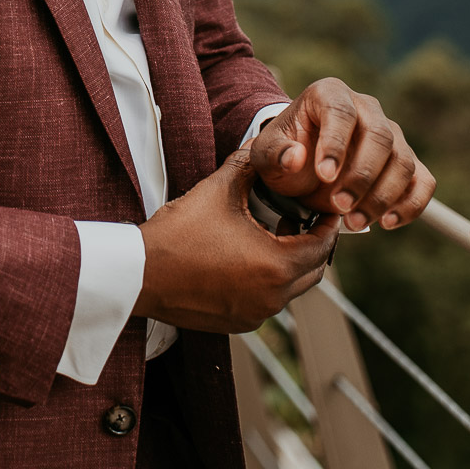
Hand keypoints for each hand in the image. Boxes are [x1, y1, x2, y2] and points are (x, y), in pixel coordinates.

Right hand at [133, 151, 339, 332]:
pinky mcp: (238, 322)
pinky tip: (251, 256)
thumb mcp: (217, 191)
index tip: (327, 209)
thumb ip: (247, 166)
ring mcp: (256, 314)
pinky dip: (270, 280)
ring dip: (291, 262)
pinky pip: (268, 300)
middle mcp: (273, 297)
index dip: (328, 225)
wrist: (141, 273)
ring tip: (276, 232)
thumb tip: (262, 146)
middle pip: (312, 271)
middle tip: (305, 219)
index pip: (322, 247)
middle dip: (313, 244)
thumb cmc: (180, 233)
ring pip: (291, 288)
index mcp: (276, 265)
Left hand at [250, 78, 435, 231]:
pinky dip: (411, 204)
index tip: (324, 175)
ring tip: (354, 220)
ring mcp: (391, 133)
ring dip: (382, 196)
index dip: (336, 143)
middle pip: (380, 136)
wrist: (302, 165)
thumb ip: (276, 154)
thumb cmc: (285, 153)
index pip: (341, 112)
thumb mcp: (267, 154)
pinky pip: (422, 181)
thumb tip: (296, 157)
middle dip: (361, 176)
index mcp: (330, 94)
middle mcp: (366, 108)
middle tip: (339, 206)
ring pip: (403, 161)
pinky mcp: (406, 161)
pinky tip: (387, 222)